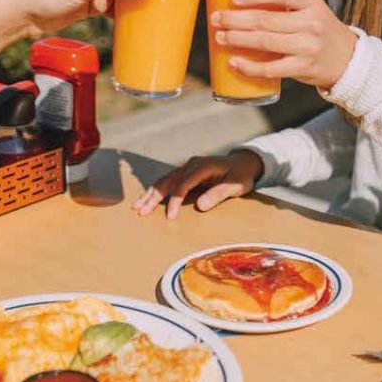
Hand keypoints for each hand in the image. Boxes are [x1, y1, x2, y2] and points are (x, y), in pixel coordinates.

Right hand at [132, 151, 264, 220]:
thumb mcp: (235, 186)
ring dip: (150, 194)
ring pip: (165, 180)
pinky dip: (156, 190)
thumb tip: (199, 206)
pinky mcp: (186, 172)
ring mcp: (188, 167)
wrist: (244, 163)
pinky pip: (168, 181)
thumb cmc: (241, 176)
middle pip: (168, 180)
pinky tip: (147, 199)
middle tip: (140, 211)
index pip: (183, 184)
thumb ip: (218, 194)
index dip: (175, 201)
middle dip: (153, 196)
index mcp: (203, 166)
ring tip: (137, 207)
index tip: (170, 218)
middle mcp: (192, 164)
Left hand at [210, 0, 356, 90]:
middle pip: (266, 20)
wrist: (348, 59)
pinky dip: (249, 67)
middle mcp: (311, 24)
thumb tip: (242, 2)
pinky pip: (270, 69)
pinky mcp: (302, 68)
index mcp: (312, 4)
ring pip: (265, 43)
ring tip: (220, 36)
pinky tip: (234, 62)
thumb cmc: (321, 31)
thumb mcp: (312, 10)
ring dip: (238, 39)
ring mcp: (307, 48)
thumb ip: (286, 5)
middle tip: (217, 18)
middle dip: (236, 19)